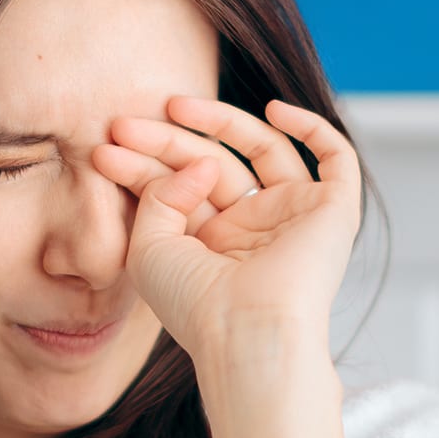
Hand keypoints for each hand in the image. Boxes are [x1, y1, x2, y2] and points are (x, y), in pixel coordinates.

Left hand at [92, 96, 362, 369]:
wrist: (245, 332)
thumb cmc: (195, 306)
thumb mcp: (150, 248)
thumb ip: (160, 195)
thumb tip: (201, 163)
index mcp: (213, 245)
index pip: (180, 187)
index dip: (141, 163)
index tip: (103, 149)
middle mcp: (254, 229)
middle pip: (214, 164)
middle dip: (166, 141)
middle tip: (121, 123)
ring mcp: (293, 217)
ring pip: (262, 150)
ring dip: (220, 122)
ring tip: (173, 105)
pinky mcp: (332, 212)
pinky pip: (335, 158)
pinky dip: (311, 128)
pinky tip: (273, 110)